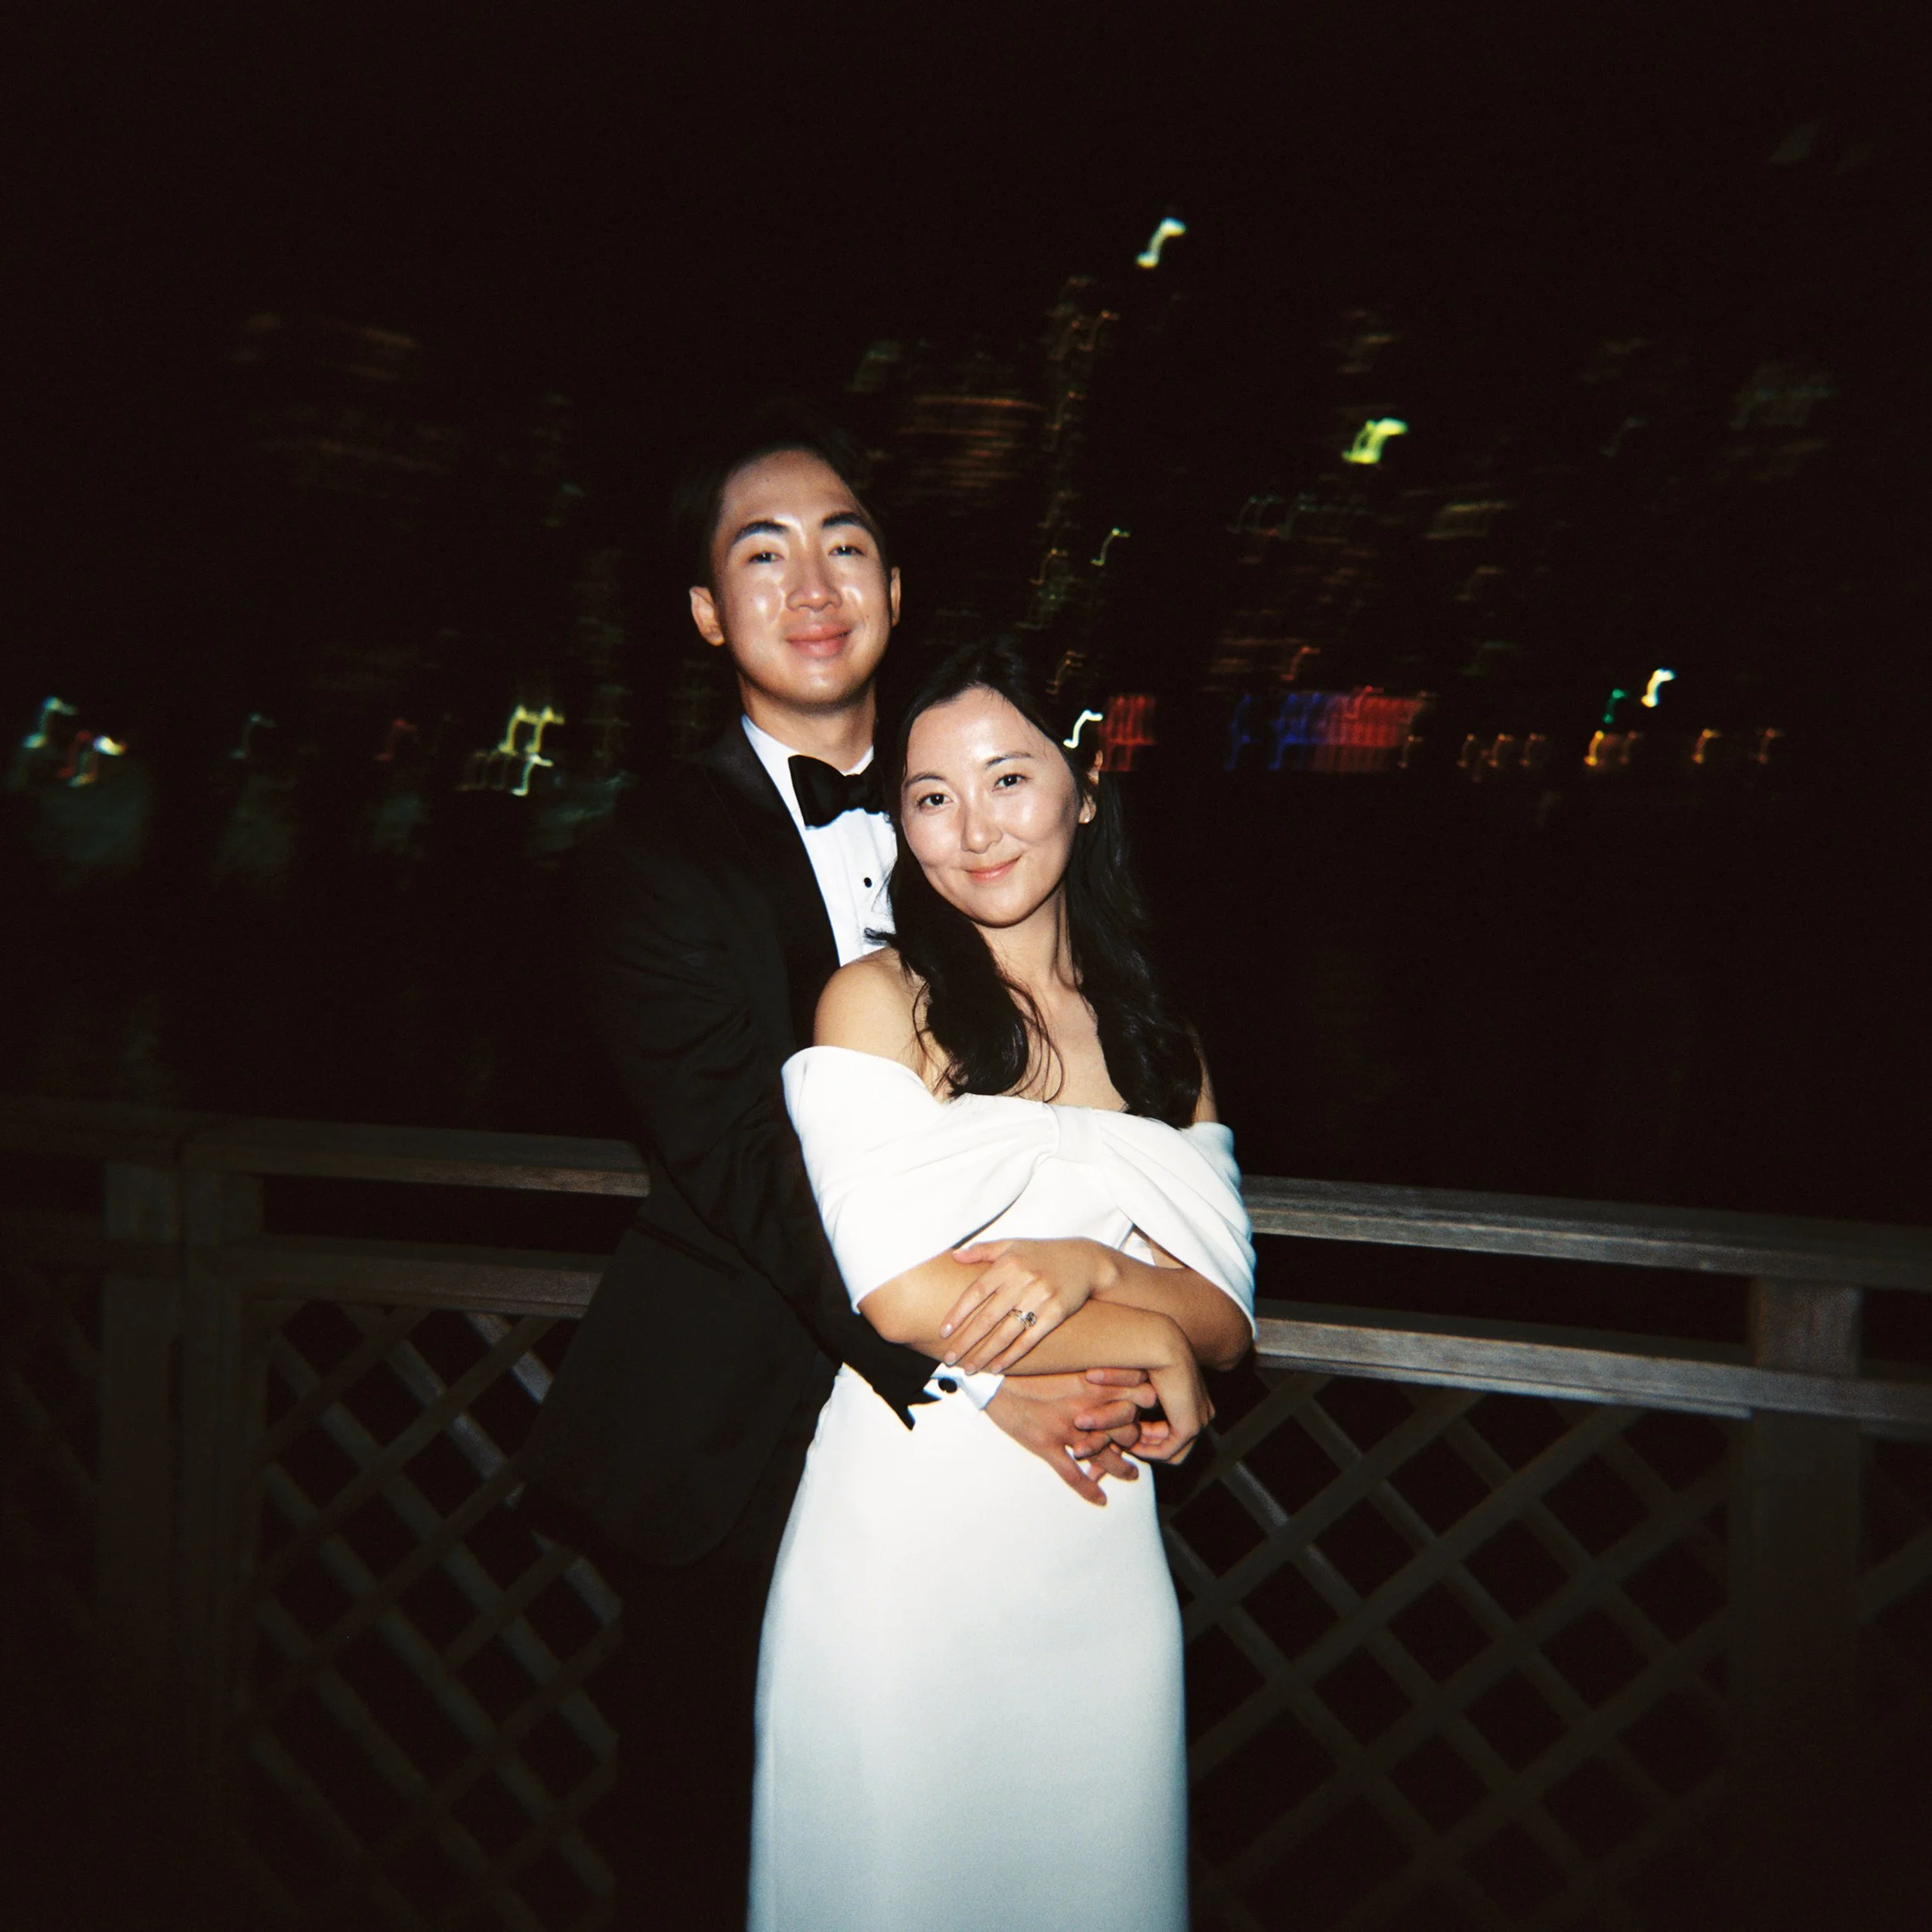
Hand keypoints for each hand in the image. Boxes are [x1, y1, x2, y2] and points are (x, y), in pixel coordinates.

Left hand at [940, 1238, 1116, 1374]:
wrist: (1085, 1261)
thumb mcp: (1013, 1244)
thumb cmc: (1042, 1253)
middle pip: (988, 1317)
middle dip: (966, 1341)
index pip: (976, 1292)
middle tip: (949, 1358)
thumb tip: (953, 1256)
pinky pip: (1030, 1339)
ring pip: (1007, 1332)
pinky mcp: (1057, 1312)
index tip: (943, 1331)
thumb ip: (982, 1250)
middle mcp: (1023, 1280)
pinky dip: (1012, 1355)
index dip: (958, 1313)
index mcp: (1008, 1264)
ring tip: (969, 1368)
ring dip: (986, 1354)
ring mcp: (1041, 1297)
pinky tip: (997, 1367)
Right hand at [985, 1369, 1151, 1507]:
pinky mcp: (1046, 1446)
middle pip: (1126, 1429)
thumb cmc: (1024, 1367)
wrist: (991, 1379)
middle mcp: (1084, 1407)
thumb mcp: (1062, 1361)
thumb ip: (1088, 1368)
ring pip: (1105, 1455)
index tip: (1146, 1409)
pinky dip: (1089, 1490)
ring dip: (1122, 1468)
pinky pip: (1073, 1475)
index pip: (1136, 1395)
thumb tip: (1109, 1373)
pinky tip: (1100, 1499)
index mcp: (1090, 1382)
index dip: (1145, 1403)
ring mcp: (1066, 1429)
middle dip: (1135, 1438)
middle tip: (1139, 1444)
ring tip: (1132, 1475)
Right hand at [1135, 1322, 1214, 1465]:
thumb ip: (1143, 1396)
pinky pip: (1166, 1451)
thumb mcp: (1147, 1380)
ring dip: (1147, 1450)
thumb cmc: (1149, 1355)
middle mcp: (1203, 1413)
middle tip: (1125, 1442)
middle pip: (1176, 1443)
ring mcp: (1200, 1421)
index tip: (1130, 1431)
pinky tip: (1130, 1444)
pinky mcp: (1189, 1427)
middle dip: (1148, 1445)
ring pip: (1173, 1451)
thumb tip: (1132, 1408)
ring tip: (1126, 1444)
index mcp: (1197, 1400)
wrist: (1161, 1344)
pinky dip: (1147, 1452)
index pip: (1175, 1428)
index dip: (1151, 1434)